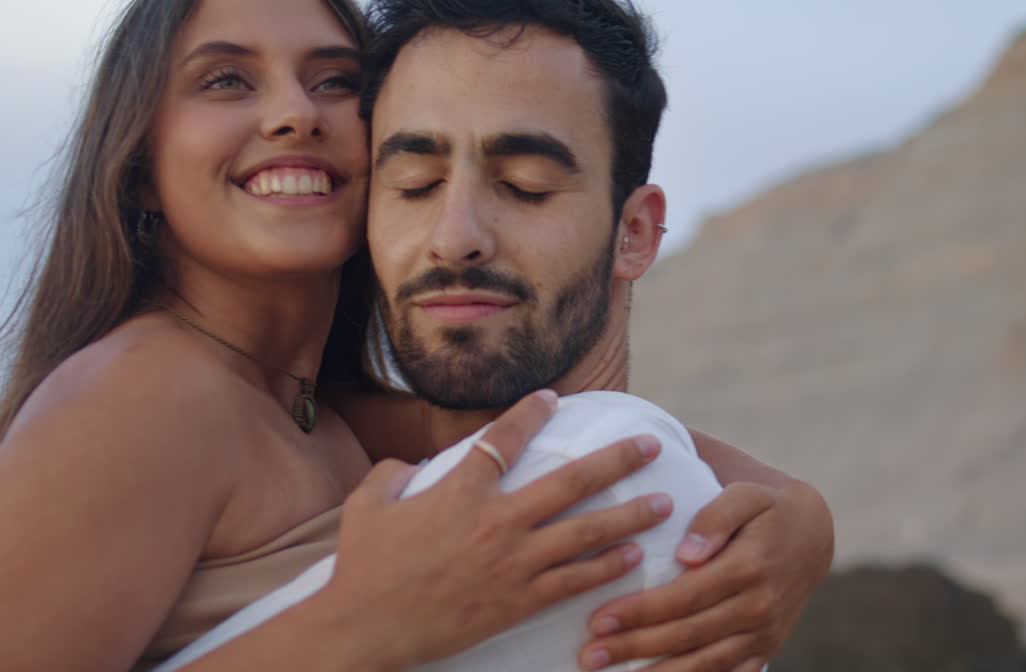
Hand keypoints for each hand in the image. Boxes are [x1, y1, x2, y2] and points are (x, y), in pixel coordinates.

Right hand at [321, 390, 677, 670]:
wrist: (365, 628)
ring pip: (585, 532)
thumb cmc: (362, 567)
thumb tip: (410, 465)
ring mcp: (512, 563)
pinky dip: (607, 567)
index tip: (552, 397)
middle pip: (570, 481)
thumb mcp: (366, 505)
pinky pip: (574, 581)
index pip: (503, 438)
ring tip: (663, 501)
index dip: (530, 414)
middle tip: (650, 445)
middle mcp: (496, 521)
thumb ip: (393, 474)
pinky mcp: (517, 602)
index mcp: (459, 490)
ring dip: (629, 515)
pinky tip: (634, 557)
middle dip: (616, 460)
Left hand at [579, 478, 832, 670]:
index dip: (641, 611)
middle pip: (687, 634)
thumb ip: (717, 516)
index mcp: (749, 566)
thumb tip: (688, 552)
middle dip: (634, 647)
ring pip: (705, 664)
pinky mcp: (765, 649)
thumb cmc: (765, 507)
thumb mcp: (747, 494)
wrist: (813, 535)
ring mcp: (763, 634)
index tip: (599, 619)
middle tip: (588, 655)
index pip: (685, 596)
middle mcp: (758, 607)